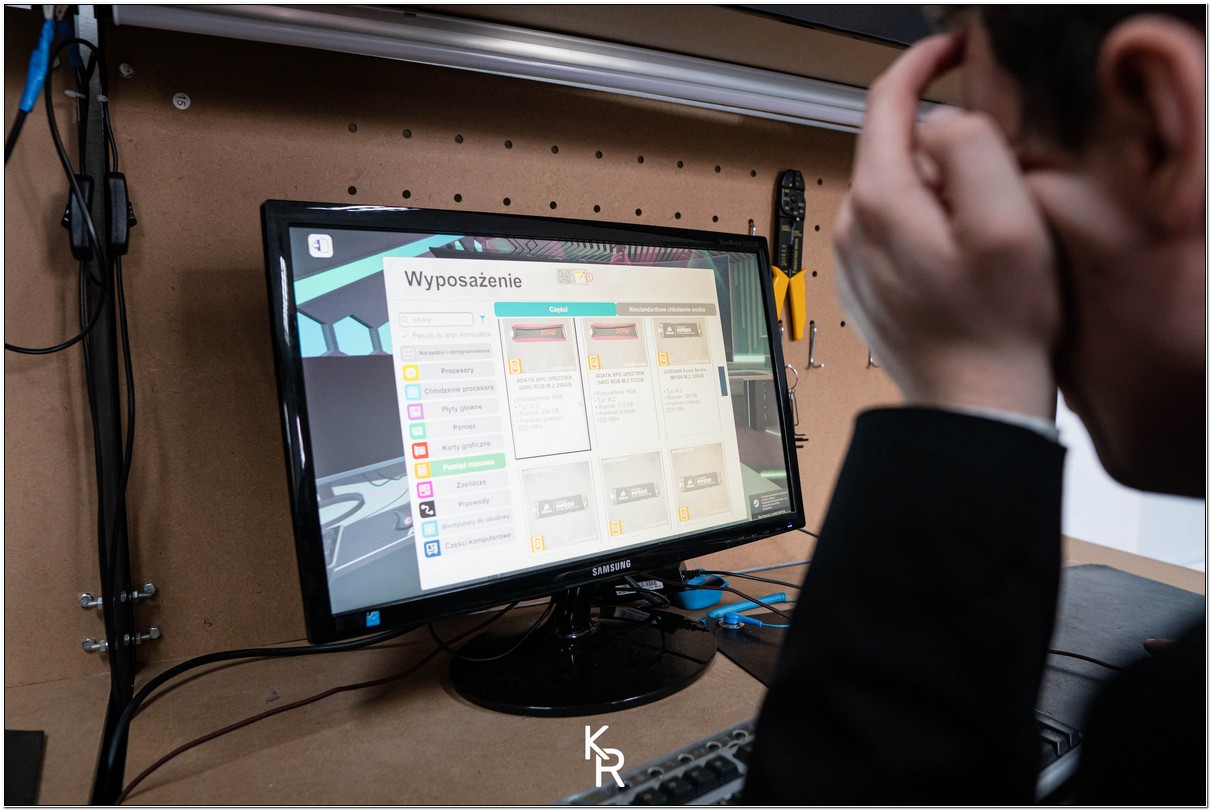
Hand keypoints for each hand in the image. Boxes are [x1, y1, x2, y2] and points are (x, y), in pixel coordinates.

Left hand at [834, 33, 1061, 419]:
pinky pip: (891, 228)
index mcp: (879, 201)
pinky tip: (956, 263)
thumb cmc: (995, 326)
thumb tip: (939, 122)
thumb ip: (972, 150)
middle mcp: (851, 226)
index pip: (884, 102)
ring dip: (936, 193)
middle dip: (942, 147)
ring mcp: (852, 257)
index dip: (920, 65)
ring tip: (977, 240)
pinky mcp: (862, 282)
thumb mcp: (1006, 223)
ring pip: (895, 189)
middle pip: (892, 147)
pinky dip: (923, 226)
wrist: (970, 403)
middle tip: (993, 189)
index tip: (950, 52)